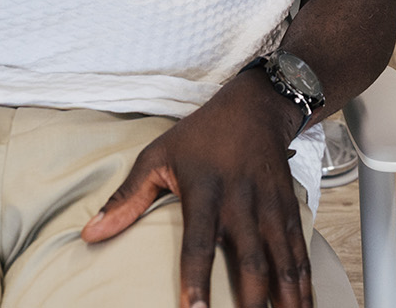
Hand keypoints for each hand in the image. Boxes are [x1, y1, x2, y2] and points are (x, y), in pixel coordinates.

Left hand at [82, 75, 311, 307]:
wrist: (255, 106)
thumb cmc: (200, 135)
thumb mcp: (157, 156)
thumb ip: (127, 199)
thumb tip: (90, 234)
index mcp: (205, 191)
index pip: (199, 243)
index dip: (197, 281)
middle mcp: (241, 201)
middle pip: (250, 261)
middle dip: (251, 303)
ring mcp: (270, 206)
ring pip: (282, 260)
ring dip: (287, 298)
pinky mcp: (289, 207)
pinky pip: (299, 249)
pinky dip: (305, 281)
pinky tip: (305, 306)